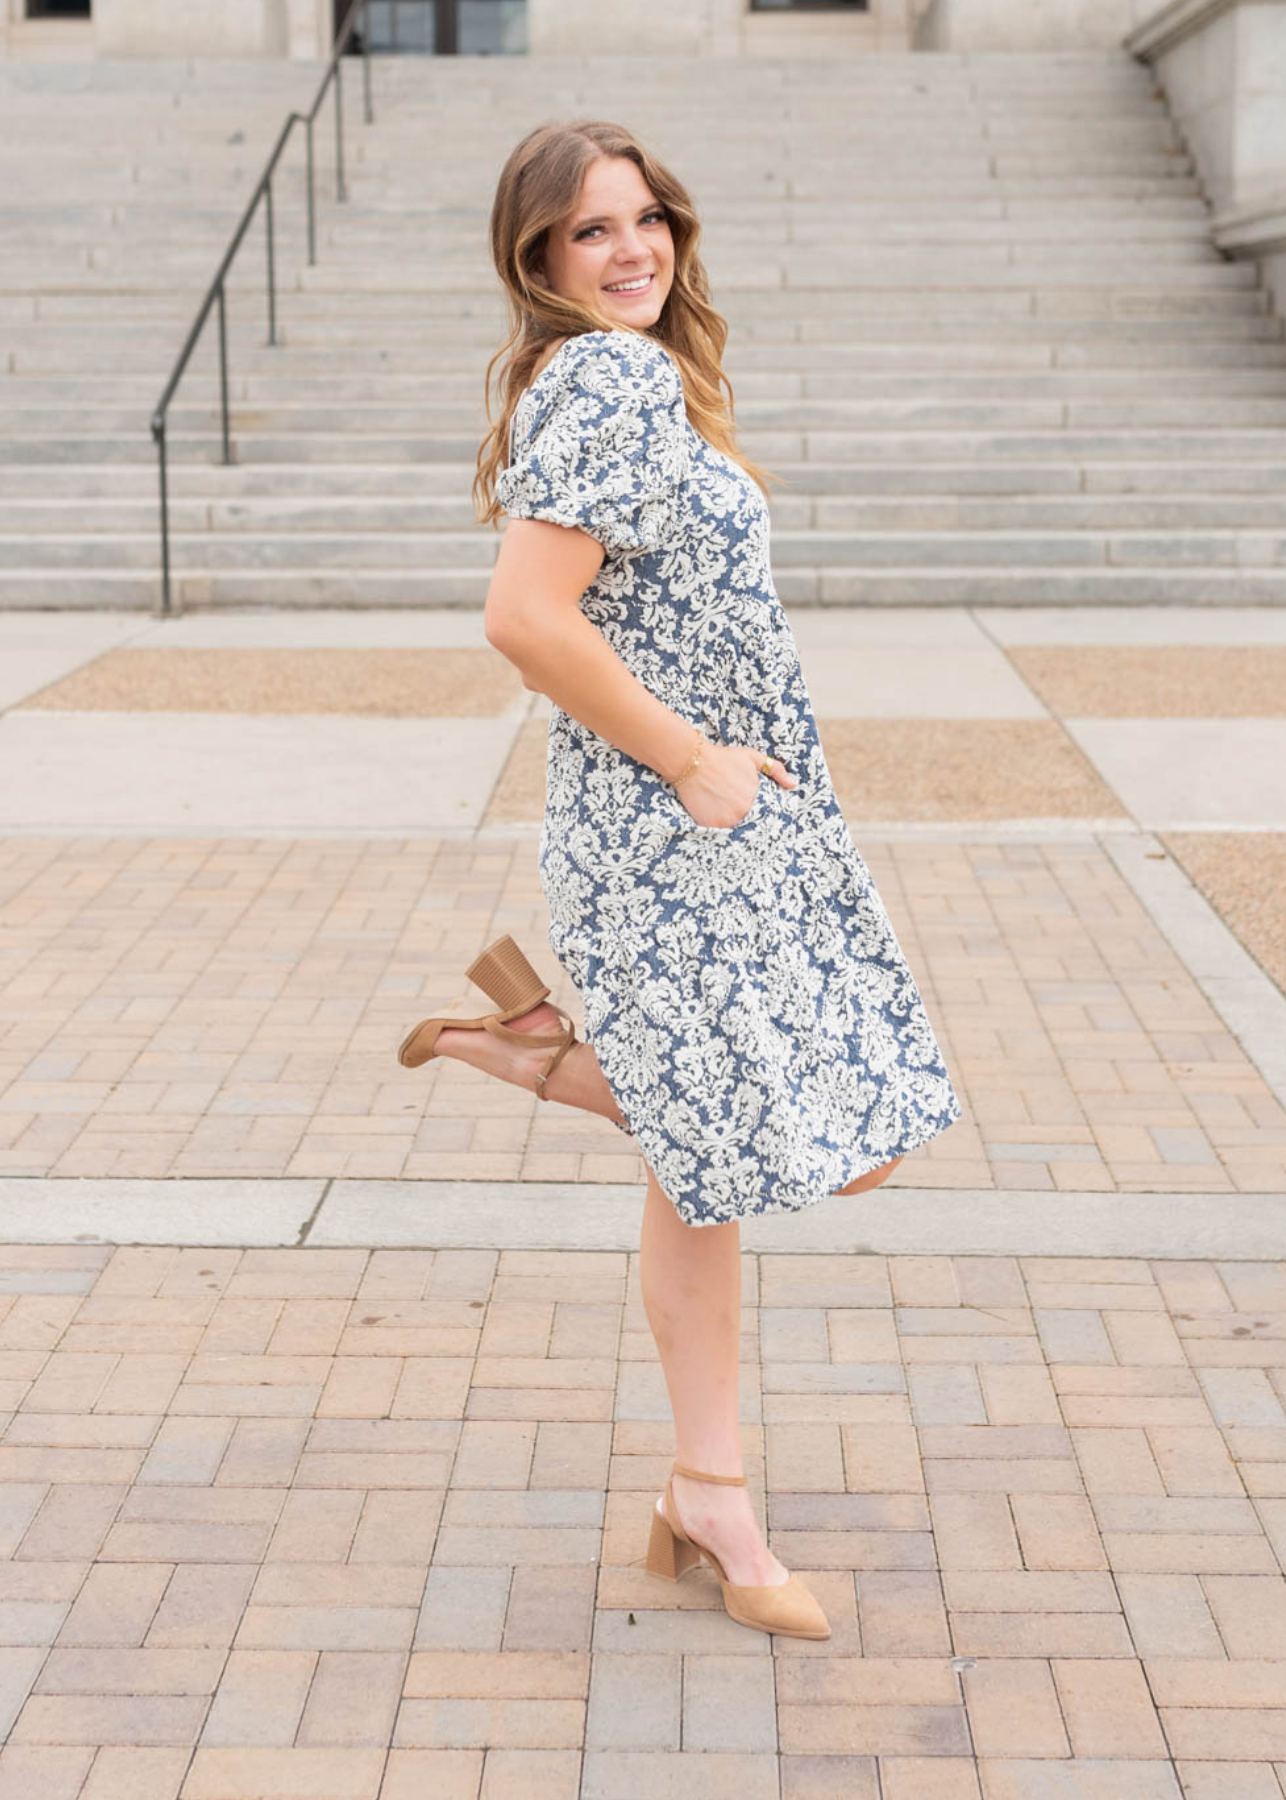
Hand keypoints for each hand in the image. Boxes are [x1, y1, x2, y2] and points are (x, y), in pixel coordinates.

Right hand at [676, 739, 795, 828]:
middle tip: (742, 817)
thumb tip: (794, 785)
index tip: (756, 813)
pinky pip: (718, 833)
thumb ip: (776, 770)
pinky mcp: (708, 825)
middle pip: (750, 824)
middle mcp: (742, 813)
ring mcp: (725, 821)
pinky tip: (716, 817)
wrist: (692, 761)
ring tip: (728, 819)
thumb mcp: (753, 758)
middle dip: (747, 820)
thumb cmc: (723, 758)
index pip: (765, 815)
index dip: (761, 814)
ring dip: (734, 825)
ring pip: (735, 829)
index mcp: (755, 799)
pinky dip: (719, 828)